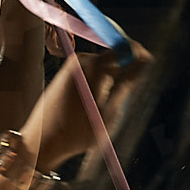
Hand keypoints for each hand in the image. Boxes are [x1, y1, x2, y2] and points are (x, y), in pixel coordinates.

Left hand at [34, 47, 151, 171]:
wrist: (42, 141)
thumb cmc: (77, 131)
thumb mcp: (110, 111)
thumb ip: (128, 83)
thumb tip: (144, 60)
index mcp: (94, 66)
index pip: (125, 47)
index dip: (140, 56)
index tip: (147, 70)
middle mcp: (82, 60)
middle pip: (115, 59)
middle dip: (124, 76)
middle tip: (120, 104)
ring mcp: (72, 66)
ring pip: (104, 69)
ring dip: (111, 85)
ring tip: (103, 111)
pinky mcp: (66, 75)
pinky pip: (92, 75)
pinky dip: (98, 88)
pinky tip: (91, 109)